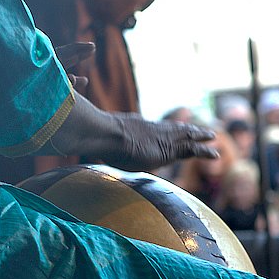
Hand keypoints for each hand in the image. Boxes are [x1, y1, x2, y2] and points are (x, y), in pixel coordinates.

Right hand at [44, 94, 217, 171]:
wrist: (101, 135)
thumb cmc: (89, 134)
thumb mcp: (87, 137)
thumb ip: (82, 138)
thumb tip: (63, 138)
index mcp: (132, 126)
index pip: (151, 128)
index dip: (163, 130)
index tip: (171, 130)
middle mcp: (148, 128)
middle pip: (171, 128)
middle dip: (187, 129)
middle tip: (202, 129)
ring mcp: (158, 137)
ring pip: (185, 135)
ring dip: (200, 137)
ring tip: (214, 137)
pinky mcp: (166, 148)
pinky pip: (190, 148)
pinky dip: (203, 149)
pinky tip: (215, 152)